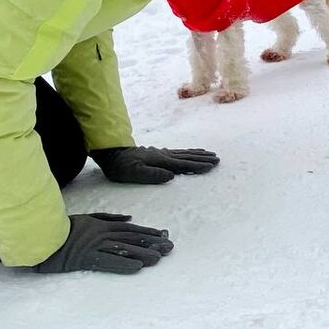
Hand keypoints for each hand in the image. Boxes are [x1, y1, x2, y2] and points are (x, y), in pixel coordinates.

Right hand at [33, 213, 172, 274]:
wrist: (43, 236)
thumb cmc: (65, 228)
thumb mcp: (89, 217)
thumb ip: (109, 217)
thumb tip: (129, 217)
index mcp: (104, 224)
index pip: (132, 229)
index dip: (149, 232)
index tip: (164, 235)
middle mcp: (103, 233)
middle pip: (132, 238)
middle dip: (152, 243)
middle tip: (169, 247)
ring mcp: (96, 245)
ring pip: (124, 249)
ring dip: (143, 254)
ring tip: (158, 258)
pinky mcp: (87, 257)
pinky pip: (108, 261)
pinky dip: (123, 264)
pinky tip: (137, 267)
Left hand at [90, 145, 219, 183]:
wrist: (111, 153)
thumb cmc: (121, 167)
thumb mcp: (133, 173)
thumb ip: (152, 175)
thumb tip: (171, 176)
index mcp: (160, 161)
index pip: (183, 164)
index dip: (197, 165)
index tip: (211, 165)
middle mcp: (163, 155)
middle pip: (186, 157)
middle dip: (202, 158)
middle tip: (217, 159)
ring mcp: (161, 153)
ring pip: (183, 153)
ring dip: (197, 154)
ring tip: (209, 154)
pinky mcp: (157, 154)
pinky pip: (177, 152)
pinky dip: (187, 152)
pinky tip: (190, 153)